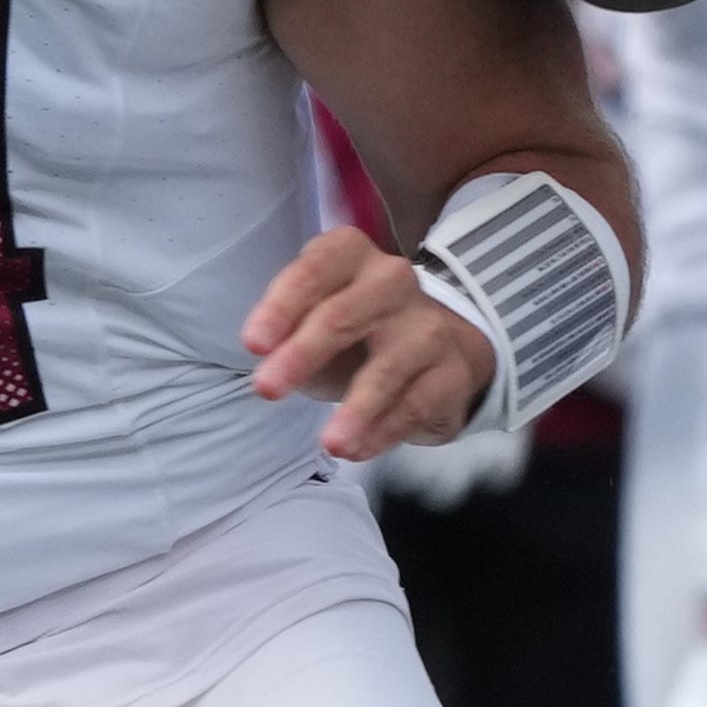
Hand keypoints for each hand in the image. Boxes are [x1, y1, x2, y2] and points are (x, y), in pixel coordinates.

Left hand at [242, 226, 496, 461]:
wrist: (435, 353)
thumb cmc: (355, 334)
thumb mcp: (311, 324)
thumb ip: (286, 336)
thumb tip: (267, 364)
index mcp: (351, 257)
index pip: (315, 270)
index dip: (281, 305)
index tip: (253, 345)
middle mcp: (393, 280)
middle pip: (344, 314)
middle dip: (303, 352)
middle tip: (267, 389)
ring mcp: (428, 325)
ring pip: (388, 365)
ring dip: (357, 406)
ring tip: (330, 442)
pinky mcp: (453, 371)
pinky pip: (416, 404)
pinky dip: (384, 431)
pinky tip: (358, 449)